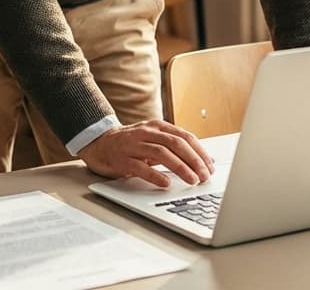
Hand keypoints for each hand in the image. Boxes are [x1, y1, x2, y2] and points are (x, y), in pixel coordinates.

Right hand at [76, 119, 214, 188]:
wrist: (99, 144)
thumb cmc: (131, 144)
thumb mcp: (152, 139)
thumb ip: (173, 146)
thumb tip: (202, 161)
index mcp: (156, 126)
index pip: (183, 136)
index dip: (199, 151)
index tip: (210, 166)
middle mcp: (145, 132)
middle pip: (174, 143)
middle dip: (193, 160)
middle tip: (205, 176)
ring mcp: (133, 145)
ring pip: (161, 153)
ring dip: (180, 167)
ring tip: (192, 180)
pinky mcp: (122, 158)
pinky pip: (141, 167)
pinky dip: (155, 176)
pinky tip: (166, 184)